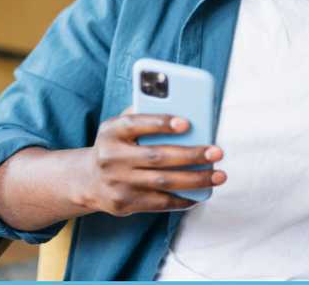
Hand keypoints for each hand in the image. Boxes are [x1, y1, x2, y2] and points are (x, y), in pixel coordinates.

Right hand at [72, 108, 225, 216]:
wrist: (89, 181)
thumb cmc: (115, 147)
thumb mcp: (117, 128)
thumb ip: (140, 115)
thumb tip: (178, 106)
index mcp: (110, 132)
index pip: (135, 124)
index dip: (160, 123)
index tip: (186, 123)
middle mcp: (111, 157)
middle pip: (156, 156)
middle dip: (191, 155)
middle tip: (217, 152)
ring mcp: (117, 182)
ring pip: (163, 182)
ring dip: (195, 179)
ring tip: (219, 175)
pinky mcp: (124, 203)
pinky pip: (160, 202)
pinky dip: (183, 198)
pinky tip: (200, 193)